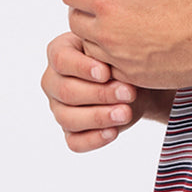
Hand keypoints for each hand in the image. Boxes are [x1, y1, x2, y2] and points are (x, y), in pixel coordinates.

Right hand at [41, 30, 172, 153]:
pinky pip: (75, 142)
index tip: (106, 73)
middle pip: (66, 91)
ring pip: (68, 118)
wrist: (138, 81)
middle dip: (99, 94)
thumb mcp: (115, 49)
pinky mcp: (71, 131)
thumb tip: (108, 67)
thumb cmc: (121, 58)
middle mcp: (53, 81)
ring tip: (125, 113)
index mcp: (59, 52)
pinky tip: (113, 132)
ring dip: (99, 117)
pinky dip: (94, 139)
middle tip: (128, 93)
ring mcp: (59, 108)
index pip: (61, 60)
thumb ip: (107, 51)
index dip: (82, 68)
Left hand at [57, 0, 191, 90]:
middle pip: (75, 20)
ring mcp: (119, 58)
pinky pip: (108, 68)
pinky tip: (123, 48)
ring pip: (89, 47)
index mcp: (109, 1)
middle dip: (80, 8)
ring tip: (106, 25)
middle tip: (89, 1)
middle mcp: (107, 32)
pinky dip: (110, 58)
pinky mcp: (133, 76)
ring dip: (93, 35)